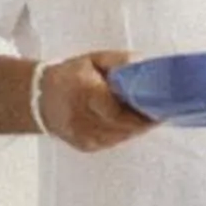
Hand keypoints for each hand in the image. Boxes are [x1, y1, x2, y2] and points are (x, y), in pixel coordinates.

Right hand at [38, 50, 153, 151]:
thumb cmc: (72, 75)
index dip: (141, 113)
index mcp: (83, 91)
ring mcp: (82, 135)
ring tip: (148, 115)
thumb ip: (120, 62)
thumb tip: (146, 66)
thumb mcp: (95, 59)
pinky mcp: (85, 146)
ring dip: (137, 127)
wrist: (42, 98)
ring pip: (122, 136)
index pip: (118, 110)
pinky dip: (125, 132)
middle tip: (163, 111)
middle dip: (144, 120)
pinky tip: (128, 122)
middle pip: (123, 126)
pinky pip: (114, 141)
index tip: (160, 108)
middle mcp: (80, 117)